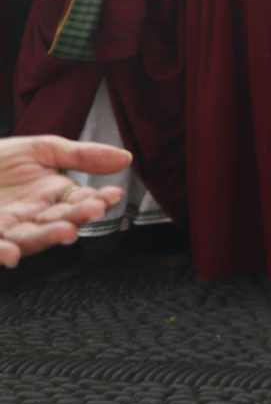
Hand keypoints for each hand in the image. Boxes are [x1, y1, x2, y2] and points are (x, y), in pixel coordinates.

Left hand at [0, 136, 130, 267]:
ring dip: (49, 237)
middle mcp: (34, 216)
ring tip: (66, 232)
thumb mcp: (42, 149)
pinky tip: (12, 254)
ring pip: (33, 238)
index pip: (83, 200)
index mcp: (53, 195)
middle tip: (93, 209)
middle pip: (62, 220)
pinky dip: (4, 253)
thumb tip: (125, 158)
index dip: (100, 199)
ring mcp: (9, 227)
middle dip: (79, 216)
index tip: (113, 194)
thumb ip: (83, 155)